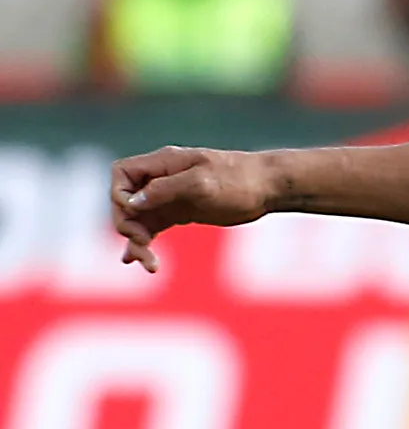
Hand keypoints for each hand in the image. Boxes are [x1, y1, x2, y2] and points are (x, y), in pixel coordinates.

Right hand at [111, 147, 278, 271]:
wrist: (269, 187)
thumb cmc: (239, 180)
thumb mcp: (201, 183)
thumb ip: (165, 190)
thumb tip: (131, 202)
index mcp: (162, 164)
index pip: (122, 173)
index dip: (119, 195)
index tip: (135, 213)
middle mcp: (161, 179)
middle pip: (126, 201)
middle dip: (128, 224)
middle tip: (143, 247)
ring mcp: (170, 197)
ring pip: (139, 218)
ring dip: (137, 241)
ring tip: (149, 265)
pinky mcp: (181, 213)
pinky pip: (154, 227)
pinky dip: (146, 242)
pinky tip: (142, 260)